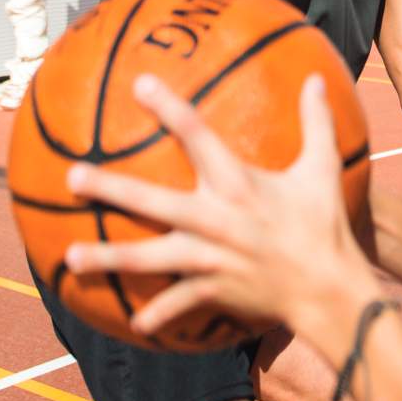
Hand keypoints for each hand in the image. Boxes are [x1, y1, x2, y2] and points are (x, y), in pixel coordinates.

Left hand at [64, 74, 378, 337]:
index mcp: (237, 183)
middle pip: (149, 199)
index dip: (167, 106)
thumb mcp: (322, 169)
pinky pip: (177, 303)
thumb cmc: (324, 224)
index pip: (195, 135)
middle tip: (73, 177)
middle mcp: (214, 219)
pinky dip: (157, 313)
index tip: (138, 83)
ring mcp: (208, 258)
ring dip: (108, 258)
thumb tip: (315, 77)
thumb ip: (316, 121)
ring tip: (71, 257)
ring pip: (147, 258)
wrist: (330, 289)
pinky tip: (136, 323)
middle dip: (108, 188)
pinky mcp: (212, 289)